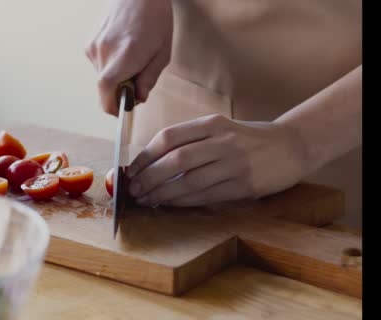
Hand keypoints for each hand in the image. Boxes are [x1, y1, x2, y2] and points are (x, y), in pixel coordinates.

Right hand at [86, 0, 172, 115]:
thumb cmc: (154, 17)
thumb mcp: (162, 52)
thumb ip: (149, 79)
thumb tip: (138, 98)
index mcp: (125, 55)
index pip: (107, 90)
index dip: (112, 106)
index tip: (121, 111)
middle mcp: (104, 52)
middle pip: (105, 88)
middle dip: (120, 91)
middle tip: (137, 80)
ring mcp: (93, 47)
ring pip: (102, 76)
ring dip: (116, 77)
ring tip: (131, 59)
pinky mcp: (89, 43)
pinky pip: (98, 65)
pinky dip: (110, 66)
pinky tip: (122, 50)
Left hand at [126, 115, 308, 206]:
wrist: (291, 146)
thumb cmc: (246, 139)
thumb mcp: (219, 129)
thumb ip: (190, 141)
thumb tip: (150, 163)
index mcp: (212, 123)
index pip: (168, 137)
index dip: (145, 155)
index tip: (131, 169)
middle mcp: (223, 141)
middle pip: (175, 160)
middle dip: (149, 177)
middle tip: (134, 189)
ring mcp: (235, 163)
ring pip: (189, 181)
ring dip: (162, 193)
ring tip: (146, 199)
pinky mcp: (245, 185)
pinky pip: (206, 196)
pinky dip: (183, 202)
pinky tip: (169, 204)